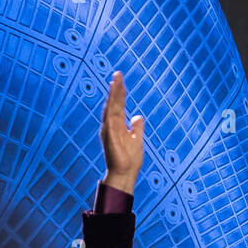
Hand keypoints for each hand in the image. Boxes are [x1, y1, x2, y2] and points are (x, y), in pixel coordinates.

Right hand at [100, 70, 143, 193]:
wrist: (126, 174)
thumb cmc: (130, 160)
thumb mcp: (137, 139)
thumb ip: (137, 127)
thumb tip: (138, 116)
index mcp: (117, 126)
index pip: (118, 105)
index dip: (120, 92)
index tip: (121, 80)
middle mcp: (111, 126)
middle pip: (113, 104)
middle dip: (115, 89)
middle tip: (118, 74)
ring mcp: (109, 130)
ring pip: (111, 108)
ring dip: (113, 94)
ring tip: (116, 81)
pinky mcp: (110, 136)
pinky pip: (110, 118)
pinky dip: (112, 107)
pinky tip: (113, 98)